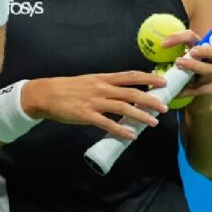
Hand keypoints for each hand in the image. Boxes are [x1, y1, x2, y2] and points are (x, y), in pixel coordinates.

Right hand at [21, 72, 168, 139]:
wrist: (46, 94)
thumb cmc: (68, 88)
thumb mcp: (89, 81)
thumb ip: (106, 86)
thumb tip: (125, 93)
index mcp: (103, 78)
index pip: (130, 76)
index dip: (148, 78)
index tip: (163, 81)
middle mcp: (101, 88)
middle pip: (131, 92)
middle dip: (150, 99)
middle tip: (165, 106)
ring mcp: (94, 102)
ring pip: (123, 107)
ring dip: (140, 115)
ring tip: (153, 122)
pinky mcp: (86, 115)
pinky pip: (107, 123)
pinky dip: (120, 130)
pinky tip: (131, 135)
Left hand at [168, 35, 211, 108]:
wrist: (197, 102)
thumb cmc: (185, 78)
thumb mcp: (178, 65)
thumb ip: (169, 56)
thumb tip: (148, 48)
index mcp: (201, 51)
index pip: (193, 37)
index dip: (179, 37)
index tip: (162, 44)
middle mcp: (210, 62)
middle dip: (206, 49)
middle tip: (191, 51)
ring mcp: (211, 77)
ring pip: (208, 69)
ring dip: (193, 65)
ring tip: (178, 64)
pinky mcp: (209, 91)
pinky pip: (198, 89)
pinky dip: (185, 90)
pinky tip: (175, 92)